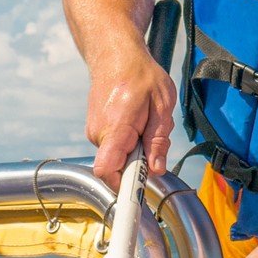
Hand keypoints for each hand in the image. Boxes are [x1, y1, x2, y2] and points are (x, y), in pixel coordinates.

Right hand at [86, 47, 177, 187]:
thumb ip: (158, 140)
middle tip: (153, 137)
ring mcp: (95, 133)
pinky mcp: (96, 132)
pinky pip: (114, 149)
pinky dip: (128, 142)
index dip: (123, 188)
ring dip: (135, 150)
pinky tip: (135, 120)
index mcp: (116, 127)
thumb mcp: (162, 106)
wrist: (114, 53)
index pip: (109, 170)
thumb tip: (156, 169)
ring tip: (144, 121)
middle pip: (118, 169)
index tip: (135, 203)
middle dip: (139, 163)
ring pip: (118, 158)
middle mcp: (99, 133)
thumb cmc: (140, 75)